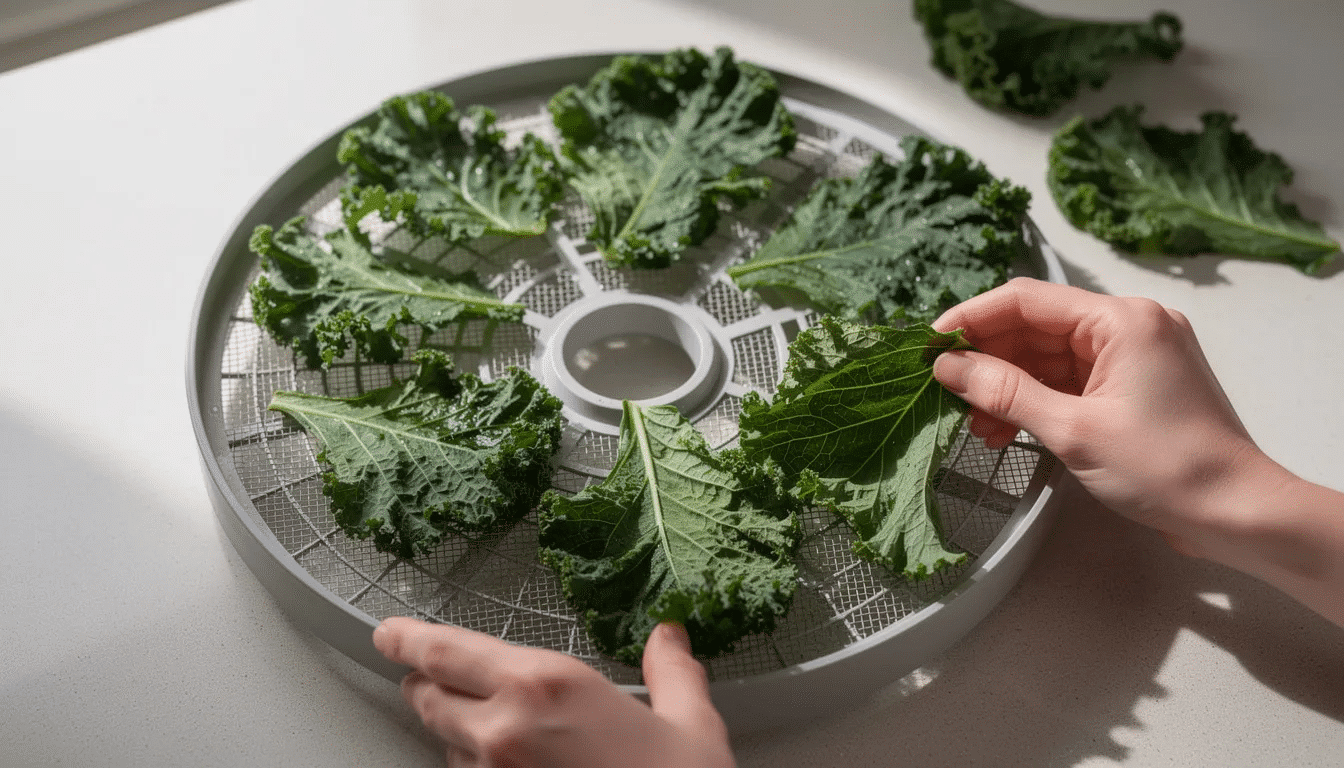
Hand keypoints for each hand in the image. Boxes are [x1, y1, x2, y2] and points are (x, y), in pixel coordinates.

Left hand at [373, 618, 735, 767]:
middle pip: (429, 696)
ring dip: (456, 732)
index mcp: (546, 684)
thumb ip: (671, 671)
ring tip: (495, 730)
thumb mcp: (691, 723)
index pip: (444, 650)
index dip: (406, 639)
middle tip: (429, 675)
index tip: (390, 632)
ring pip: (447, 745)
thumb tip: (669, 637)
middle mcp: (507, 728)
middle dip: (425, 682)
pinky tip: (513, 767)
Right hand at [931, 277, 1258, 548]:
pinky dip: (1033, 400)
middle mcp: (1128, 325)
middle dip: (986, 360)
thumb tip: (947, 367)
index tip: (928, 347)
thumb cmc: (1166, 468)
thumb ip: (1005, 393)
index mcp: (1121, 320)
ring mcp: (1132, 356)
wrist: (1237, 513)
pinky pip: (1068, 380)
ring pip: (1047, 357)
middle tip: (942, 391)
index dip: (970, 319)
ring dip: (1006, 386)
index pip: (1025, 300)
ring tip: (972, 422)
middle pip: (1035, 327)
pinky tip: (1002, 428)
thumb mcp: (1073, 430)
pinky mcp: (1132, 386)